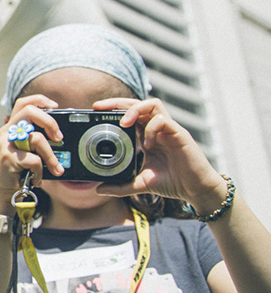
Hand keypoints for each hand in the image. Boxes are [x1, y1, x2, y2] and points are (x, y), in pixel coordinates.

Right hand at [0, 95, 65, 212]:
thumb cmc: (18, 172)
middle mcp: (7, 132)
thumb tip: (60, 134)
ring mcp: (6, 145)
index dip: (40, 100)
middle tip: (59, 138)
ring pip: (37, 138)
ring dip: (51, 157)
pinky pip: (35, 160)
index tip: (55, 107)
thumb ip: (36, 140)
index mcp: (12, 127)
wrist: (2, 194)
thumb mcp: (27, 152)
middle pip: (30, 112)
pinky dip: (40, 172)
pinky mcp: (9, 159)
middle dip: (50, 122)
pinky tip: (36, 179)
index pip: (24, 103)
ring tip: (56, 169)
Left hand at [95, 97, 225, 208]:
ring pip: (153, 104)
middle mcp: (157, 129)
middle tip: (99, 108)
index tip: (95, 112)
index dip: (113, 109)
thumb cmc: (173, 183)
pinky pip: (164, 120)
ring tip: (124, 123)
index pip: (129, 113)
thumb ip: (120, 186)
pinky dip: (152, 128)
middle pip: (138, 103)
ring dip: (135, 109)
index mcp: (147, 136)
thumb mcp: (141, 183)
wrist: (197, 190)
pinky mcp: (181, 135)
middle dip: (118, 102)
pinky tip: (148, 144)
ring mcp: (169, 130)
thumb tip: (98, 189)